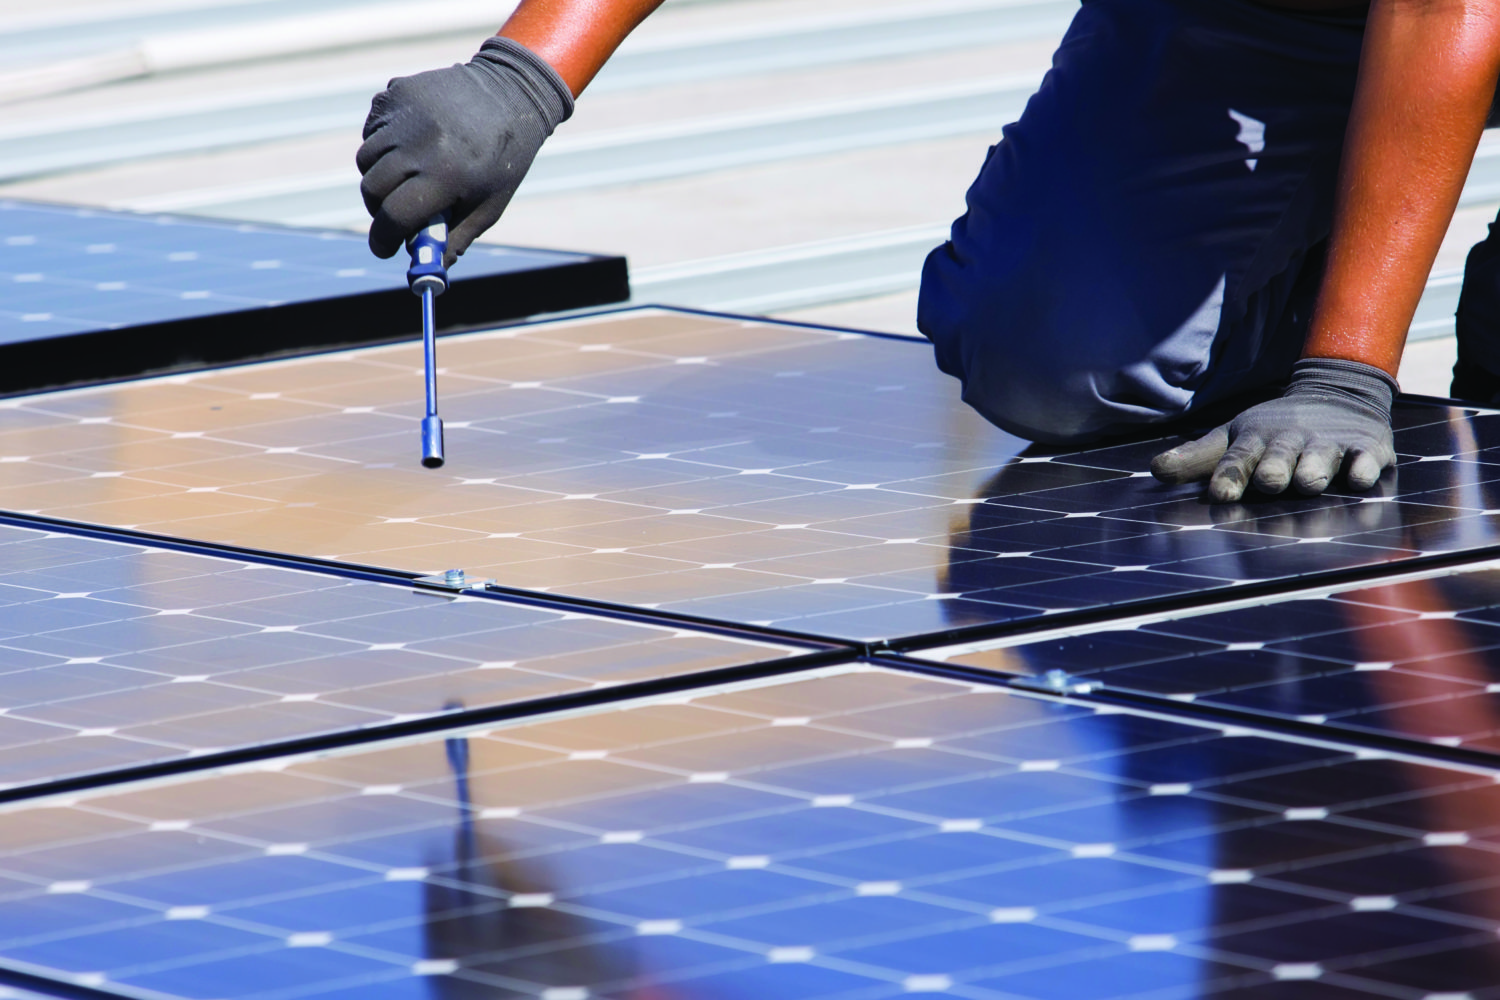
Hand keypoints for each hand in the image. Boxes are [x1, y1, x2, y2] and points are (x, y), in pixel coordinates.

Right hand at [357, 37, 572, 265]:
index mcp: (446, 175)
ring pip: (367, 160)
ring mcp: (405, 114)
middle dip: (379, 210)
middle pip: (372, 189)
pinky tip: (410, 144)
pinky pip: (372, 130)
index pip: (395, 216)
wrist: (511, 93)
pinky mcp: (396, 93)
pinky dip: (382, 145)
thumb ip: (455, 239)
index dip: (384, 239)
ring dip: (379, 177)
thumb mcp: (489, 206)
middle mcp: (420, 143)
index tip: (384, 248)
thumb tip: (430, 270)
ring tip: (407, 176)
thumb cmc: (503, 160)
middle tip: (394, 215)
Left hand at [1150, 358, 1397, 501]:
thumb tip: (1153, 470)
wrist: (1336, 395)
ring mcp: (1328, 446)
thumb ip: (1197, 458)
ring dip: (1313, 471)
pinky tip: (1360, 477)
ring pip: (1319, 462)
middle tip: (1270, 481)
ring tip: (1309, 481)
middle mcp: (1290, 444)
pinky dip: (1363, 468)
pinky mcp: (1365, 449)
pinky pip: (1365, 461)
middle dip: (1273, 471)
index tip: (1220, 494)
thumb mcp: (1233, 438)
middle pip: (1279, 462)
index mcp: (1255, 443)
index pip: (1237, 460)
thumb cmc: (1274, 431)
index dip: (1229, 476)